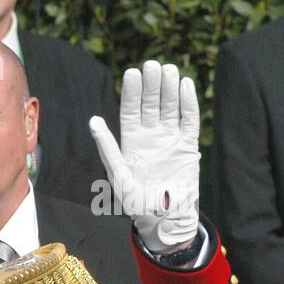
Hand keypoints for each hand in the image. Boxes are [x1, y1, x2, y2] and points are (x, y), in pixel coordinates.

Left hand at [89, 60, 200, 251]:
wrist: (163, 219)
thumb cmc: (136, 203)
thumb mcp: (118, 176)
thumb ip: (108, 148)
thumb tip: (93, 121)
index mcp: (130, 141)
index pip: (131, 110)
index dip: (132, 92)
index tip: (133, 73)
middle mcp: (150, 136)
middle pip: (151, 104)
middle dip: (152, 85)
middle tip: (153, 65)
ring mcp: (169, 138)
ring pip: (170, 107)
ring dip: (169, 88)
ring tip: (169, 69)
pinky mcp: (188, 145)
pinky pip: (189, 120)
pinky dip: (188, 103)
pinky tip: (186, 85)